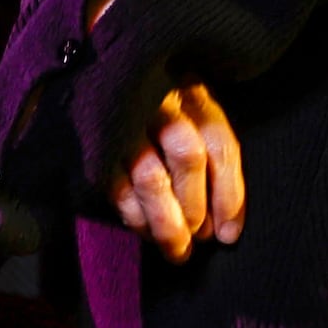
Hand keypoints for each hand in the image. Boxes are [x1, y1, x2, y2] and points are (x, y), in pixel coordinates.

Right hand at [112, 82, 246, 259]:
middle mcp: (164, 103)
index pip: (220, 145)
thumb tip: (226, 230)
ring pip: (151, 177)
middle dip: (195, 208)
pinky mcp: (98, 143)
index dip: (229, 195)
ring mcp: (128, 121)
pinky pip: (117, 187)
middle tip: (198, 239)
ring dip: (165, 221)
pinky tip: (145, 231)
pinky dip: (134, 215)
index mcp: (195, 97)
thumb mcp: (197, 121)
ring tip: (176, 248)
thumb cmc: (166, 113)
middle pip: (187, 157)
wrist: (111, 79)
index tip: (228, 233)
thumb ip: (215, 163)